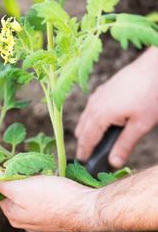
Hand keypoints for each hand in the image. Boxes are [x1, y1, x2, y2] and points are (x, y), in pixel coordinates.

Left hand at [0, 175, 99, 231]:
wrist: (86, 208)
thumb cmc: (54, 198)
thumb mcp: (21, 187)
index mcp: (14, 217)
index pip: (1, 193)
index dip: (6, 177)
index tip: (15, 167)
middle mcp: (26, 223)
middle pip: (17, 195)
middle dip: (23, 181)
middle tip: (34, 172)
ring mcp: (43, 222)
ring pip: (33, 197)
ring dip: (37, 185)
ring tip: (47, 178)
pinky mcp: (58, 217)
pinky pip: (47, 201)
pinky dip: (49, 191)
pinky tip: (57, 187)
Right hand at [75, 47, 157, 167]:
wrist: (154, 67)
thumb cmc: (150, 94)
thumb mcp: (140, 125)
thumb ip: (124, 145)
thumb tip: (114, 163)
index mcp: (99, 116)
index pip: (85, 140)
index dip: (83, 153)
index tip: (83, 163)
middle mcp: (93, 105)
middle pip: (81, 130)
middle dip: (83, 143)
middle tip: (91, 156)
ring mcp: (96, 96)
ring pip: (84, 119)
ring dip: (87, 131)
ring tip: (96, 142)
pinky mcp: (102, 90)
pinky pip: (90, 109)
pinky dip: (91, 119)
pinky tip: (103, 122)